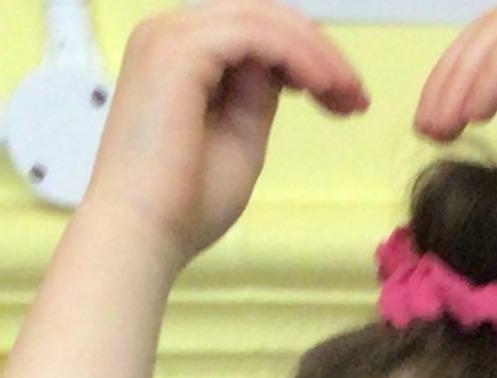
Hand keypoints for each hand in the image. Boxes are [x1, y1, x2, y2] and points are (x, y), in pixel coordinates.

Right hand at [90, 1, 367, 262]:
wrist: (140, 236)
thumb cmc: (183, 206)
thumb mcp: (239, 140)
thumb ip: (258, 97)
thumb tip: (283, 69)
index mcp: (178, 54)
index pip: (252, 31)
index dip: (304, 55)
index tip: (344, 98)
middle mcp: (170, 33)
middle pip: (261, 15)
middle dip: (316, 50)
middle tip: (357, 95)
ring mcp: (172, 36)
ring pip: (262, 18)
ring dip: (315, 53)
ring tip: (349, 94)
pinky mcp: (181, 50)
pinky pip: (256, 35)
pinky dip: (298, 57)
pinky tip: (325, 88)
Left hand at [414, 0, 496, 222]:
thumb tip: (468, 83)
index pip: (494, 34)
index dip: (453, 74)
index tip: (430, 126)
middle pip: (491, 25)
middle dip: (449, 77)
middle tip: (427, 128)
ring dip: (464, 78)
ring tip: (444, 127)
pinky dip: (493, 74)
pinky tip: (474, 114)